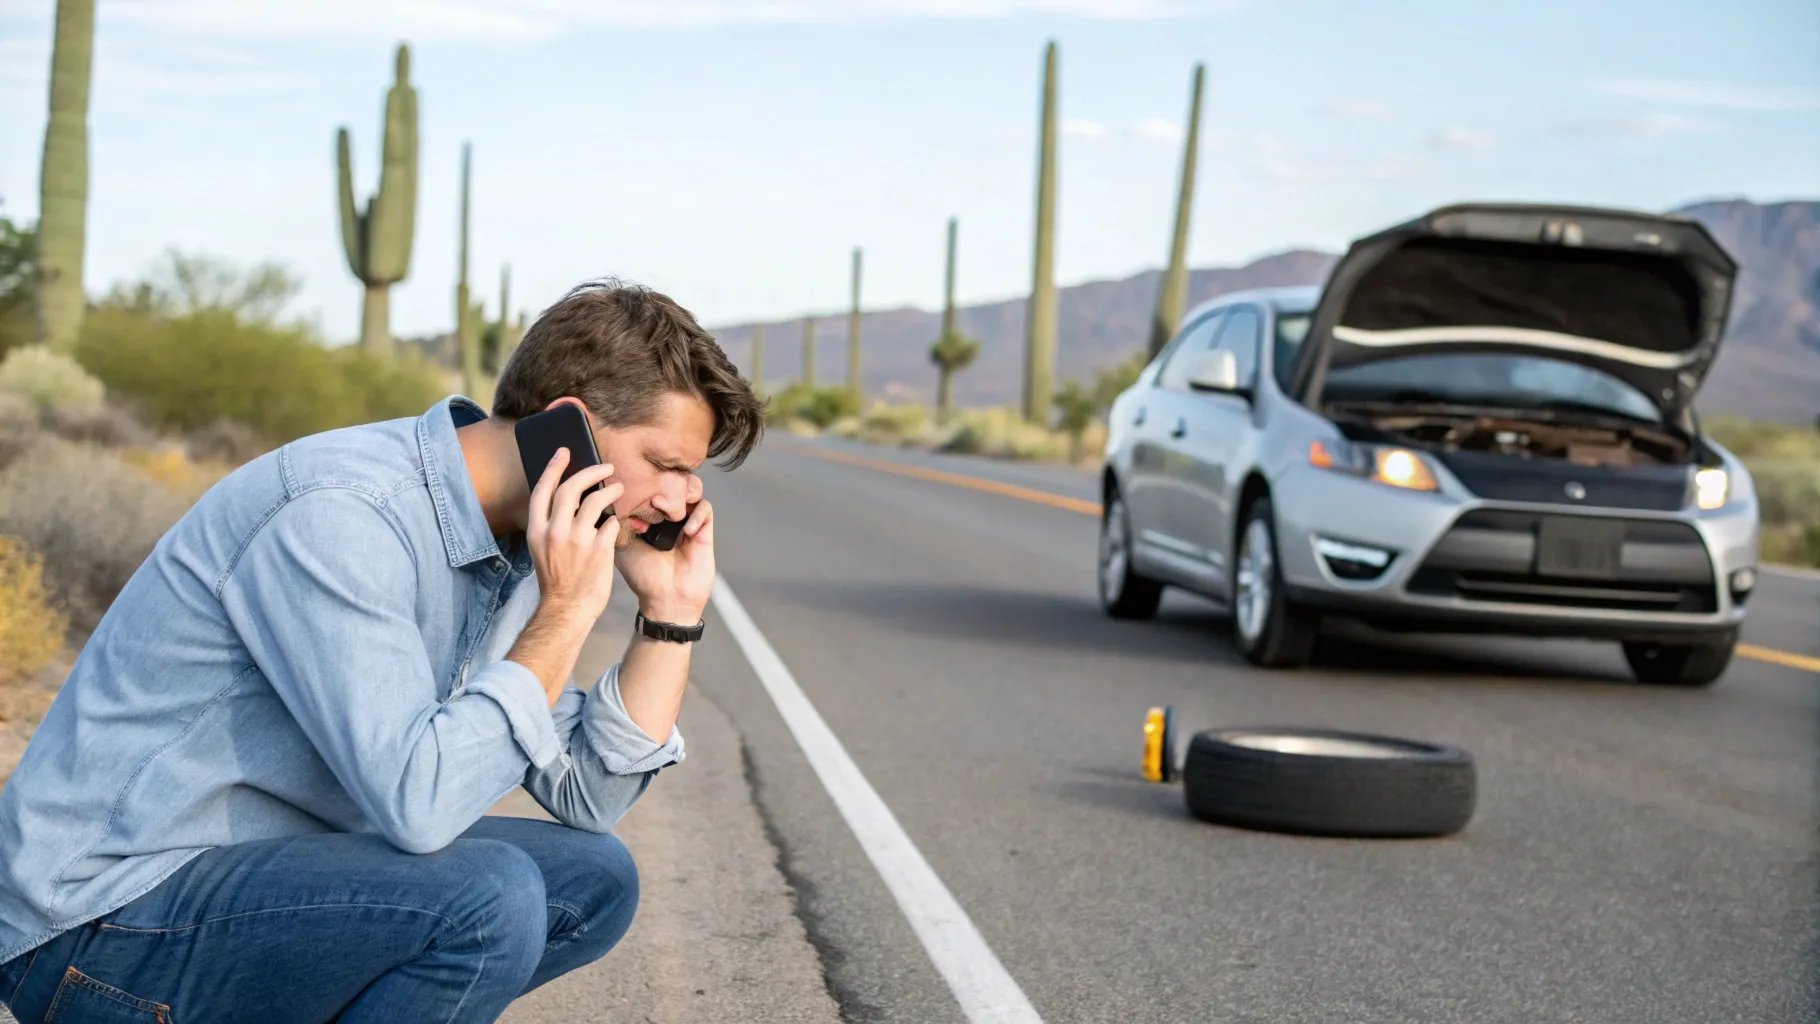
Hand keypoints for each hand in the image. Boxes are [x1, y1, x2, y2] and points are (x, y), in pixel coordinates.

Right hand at [525, 447, 623, 624]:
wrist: (567, 609)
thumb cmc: (556, 579)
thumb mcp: (542, 548)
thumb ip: (551, 524)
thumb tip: (568, 497)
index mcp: (537, 530)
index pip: (543, 489)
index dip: (553, 467)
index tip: (564, 452)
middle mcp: (555, 532)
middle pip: (571, 488)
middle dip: (591, 471)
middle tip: (606, 467)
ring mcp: (578, 540)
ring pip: (595, 501)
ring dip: (610, 490)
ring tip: (619, 489)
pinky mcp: (599, 549)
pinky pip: (611, 523)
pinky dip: (615, 519)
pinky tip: (617, 522)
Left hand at [616, 488, 714, 624]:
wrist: (666, 599)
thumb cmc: (642, 576)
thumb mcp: (621, 545)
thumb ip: (616, 523)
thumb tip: (609, 499)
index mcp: (647, 518)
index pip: (648, 489)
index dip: (642, 484)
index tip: (634, 487)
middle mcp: (667, 517)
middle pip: (669, 486)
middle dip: (662, 485)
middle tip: (653, 495)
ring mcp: (686, 522)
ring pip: (689, 491)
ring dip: (681, 495)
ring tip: (668, 509)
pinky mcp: (703, 530)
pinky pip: (705, 509)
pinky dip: (697, 514)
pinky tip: (686, 531)